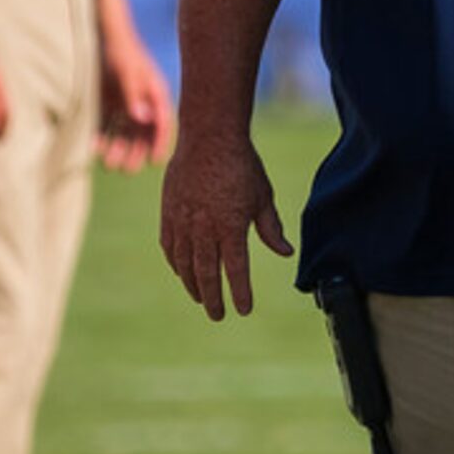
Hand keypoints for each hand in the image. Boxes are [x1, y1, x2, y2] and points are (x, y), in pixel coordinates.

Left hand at [95, 33, 174, 173]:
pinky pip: (106, 124)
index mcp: (156, 93)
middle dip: (136, 151)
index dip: (161, 142)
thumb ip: (135, 95)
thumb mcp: (128, 71)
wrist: (100, 33)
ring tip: (108, 162)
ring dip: (118, 148)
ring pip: (124, 132)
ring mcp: (124, 102)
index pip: (163, 123)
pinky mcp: (107, 102)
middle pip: (143, 133)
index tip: (155, 161)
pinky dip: (101, 136)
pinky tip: (94, 147)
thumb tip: (144, 120)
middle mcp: (143, 101)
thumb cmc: (119, 50)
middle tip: (126, 169)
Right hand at [159, 129, 293, 318]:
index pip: (236, 269)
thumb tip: (285, 253)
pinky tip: (181, 271)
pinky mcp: (168, 212)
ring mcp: (182, 220)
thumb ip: (270, 228)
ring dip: (192, 283)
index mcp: (231, 226)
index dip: (239, 292)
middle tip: (218, 316)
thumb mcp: (262, 197)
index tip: (243, 310)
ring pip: (185, 262)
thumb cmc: (242, 166)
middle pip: (206, 272)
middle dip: (213, 297)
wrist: (208, 138)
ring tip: (200, 298)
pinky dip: (176, 262)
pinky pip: (169, 244)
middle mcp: (204, 227)